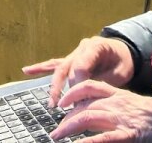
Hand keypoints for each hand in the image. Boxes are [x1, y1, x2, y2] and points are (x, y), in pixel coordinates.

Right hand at [22, 36, 136, 107]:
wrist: (125, 52)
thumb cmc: (123, 63)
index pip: (81, 65)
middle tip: (62, 106)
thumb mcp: (118, 73)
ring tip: (51, 102)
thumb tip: (86, 98)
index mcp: (95, 46)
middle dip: (63, 88)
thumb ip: (101, 83)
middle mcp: (82, 48)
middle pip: (67, 68)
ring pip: (59, 68)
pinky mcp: (70, 60)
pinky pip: (54, 64)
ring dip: (54, 86)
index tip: (81, 100)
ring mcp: (74, 53)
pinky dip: (40, 67)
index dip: (79, 83)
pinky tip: (26, 70)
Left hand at [51, 80, 151, 141]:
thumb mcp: (136, 105)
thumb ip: (118, 106)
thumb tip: (100, 111)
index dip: (73, 91)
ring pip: (87, 118)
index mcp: (120, 95)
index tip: (63, 101)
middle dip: (67, 117)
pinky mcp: (127, 135)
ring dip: (68, 127)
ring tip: (57, 137)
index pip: (91, 86)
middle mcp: (118, 103)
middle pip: (84, 105)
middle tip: (57, 129)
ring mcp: (121, 119)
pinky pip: (102, 138)